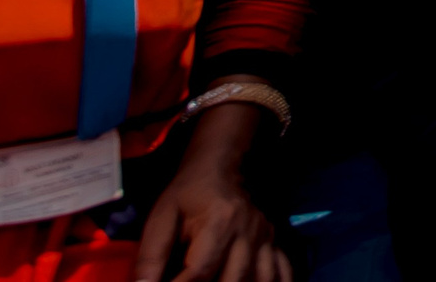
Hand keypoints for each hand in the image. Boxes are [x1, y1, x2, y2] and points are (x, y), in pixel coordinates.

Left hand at [134, 103, 286, 281]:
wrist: (220, 166)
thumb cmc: (188, 193)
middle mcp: (249, 232)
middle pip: (234, 281)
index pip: (200, 271)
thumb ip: (152, 254)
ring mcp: (265, 239)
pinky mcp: (273, 244)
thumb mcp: (162, 216)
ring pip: (261, 279)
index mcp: (220, 222)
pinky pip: (283, 272)